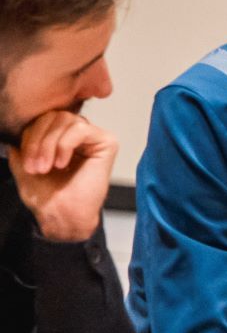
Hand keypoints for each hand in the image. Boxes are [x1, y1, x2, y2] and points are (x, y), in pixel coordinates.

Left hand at [7, 111, 116, 241]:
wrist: (63, 216)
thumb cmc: (48, 196)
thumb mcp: (23, 165)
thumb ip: (20, 146)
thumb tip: (13, 131)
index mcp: (61, 138)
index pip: (43, 119)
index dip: (30, 136)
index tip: (25, 163)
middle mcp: (79, 135)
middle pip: (54, 116)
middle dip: (38, 140)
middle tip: (35, 166)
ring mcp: (93, 138)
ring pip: (66, 120)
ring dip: (50, 144)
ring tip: (47, 167)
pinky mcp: (106, 143)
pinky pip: (80, 129)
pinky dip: (65, 145)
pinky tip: (62, 164)